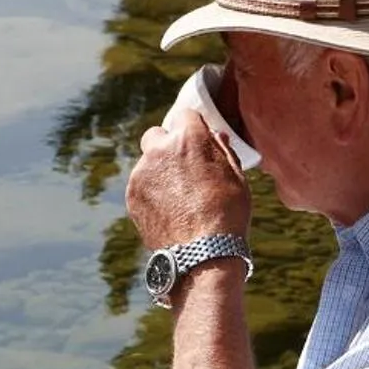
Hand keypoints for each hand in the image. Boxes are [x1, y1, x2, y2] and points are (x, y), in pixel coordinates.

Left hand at [128, 106, 250, 252]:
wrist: (203, 253)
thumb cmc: (227, 213)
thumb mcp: (236, 177)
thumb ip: (222, 150)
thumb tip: (215, 135)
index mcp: (188, 138)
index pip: (185, 116)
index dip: (193, 130)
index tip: (197, 144)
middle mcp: (160, 150)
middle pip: (157, 135)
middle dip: (167, 146)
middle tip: (182, 168)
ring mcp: (141, 173)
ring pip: (147, 163)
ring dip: (158, 172)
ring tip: (179, 198)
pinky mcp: (132, 195)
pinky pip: (140, 185)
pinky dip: (150, 192)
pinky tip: (169, 211)